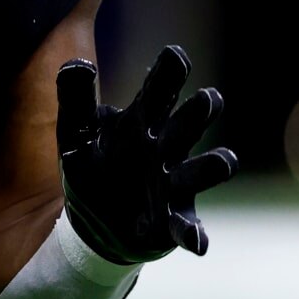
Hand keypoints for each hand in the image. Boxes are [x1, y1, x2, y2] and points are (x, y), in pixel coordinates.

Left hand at [57, 45, 236, 264]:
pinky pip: (187, 227)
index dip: (169, 73)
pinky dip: (193, 234)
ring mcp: (174, 185)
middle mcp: (166, 148)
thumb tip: (78, 63)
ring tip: (224, 161)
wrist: (92, 223)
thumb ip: (74, 99)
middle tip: (209, 98)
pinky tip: (196, 241)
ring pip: (200, 171)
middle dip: (200, 112)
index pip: (159, 91)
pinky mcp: (172, 222)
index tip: (176, 56)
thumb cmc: (92, 168)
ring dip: (213, 166)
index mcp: (143, 123)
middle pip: (188, 124)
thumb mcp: (74, 134)